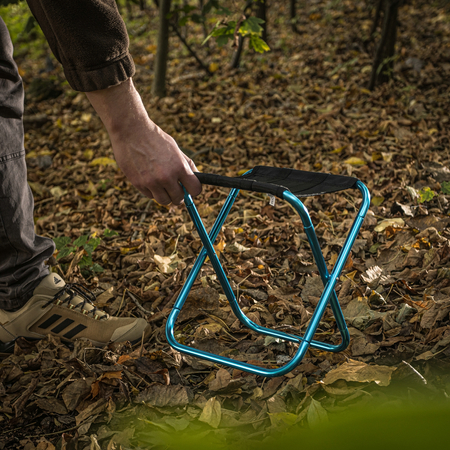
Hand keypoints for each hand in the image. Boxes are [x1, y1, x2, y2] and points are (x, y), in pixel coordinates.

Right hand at [86, 79, 201, 204]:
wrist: (130, 131)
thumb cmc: (154, 138)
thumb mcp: (174, 148)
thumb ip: (186, 164)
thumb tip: (197, 177)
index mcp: (179, 167)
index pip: (195, 189)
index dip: (194, 190)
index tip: (190, 188)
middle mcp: (166, 177)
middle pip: (179, 199)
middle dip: (179, 195)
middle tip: (176, 188)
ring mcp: (152, 182)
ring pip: (164, 201)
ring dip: (166, 196)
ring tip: (163, 185)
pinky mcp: (138, 184)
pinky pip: (150, 196)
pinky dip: (152, 191)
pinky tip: (149, 179)